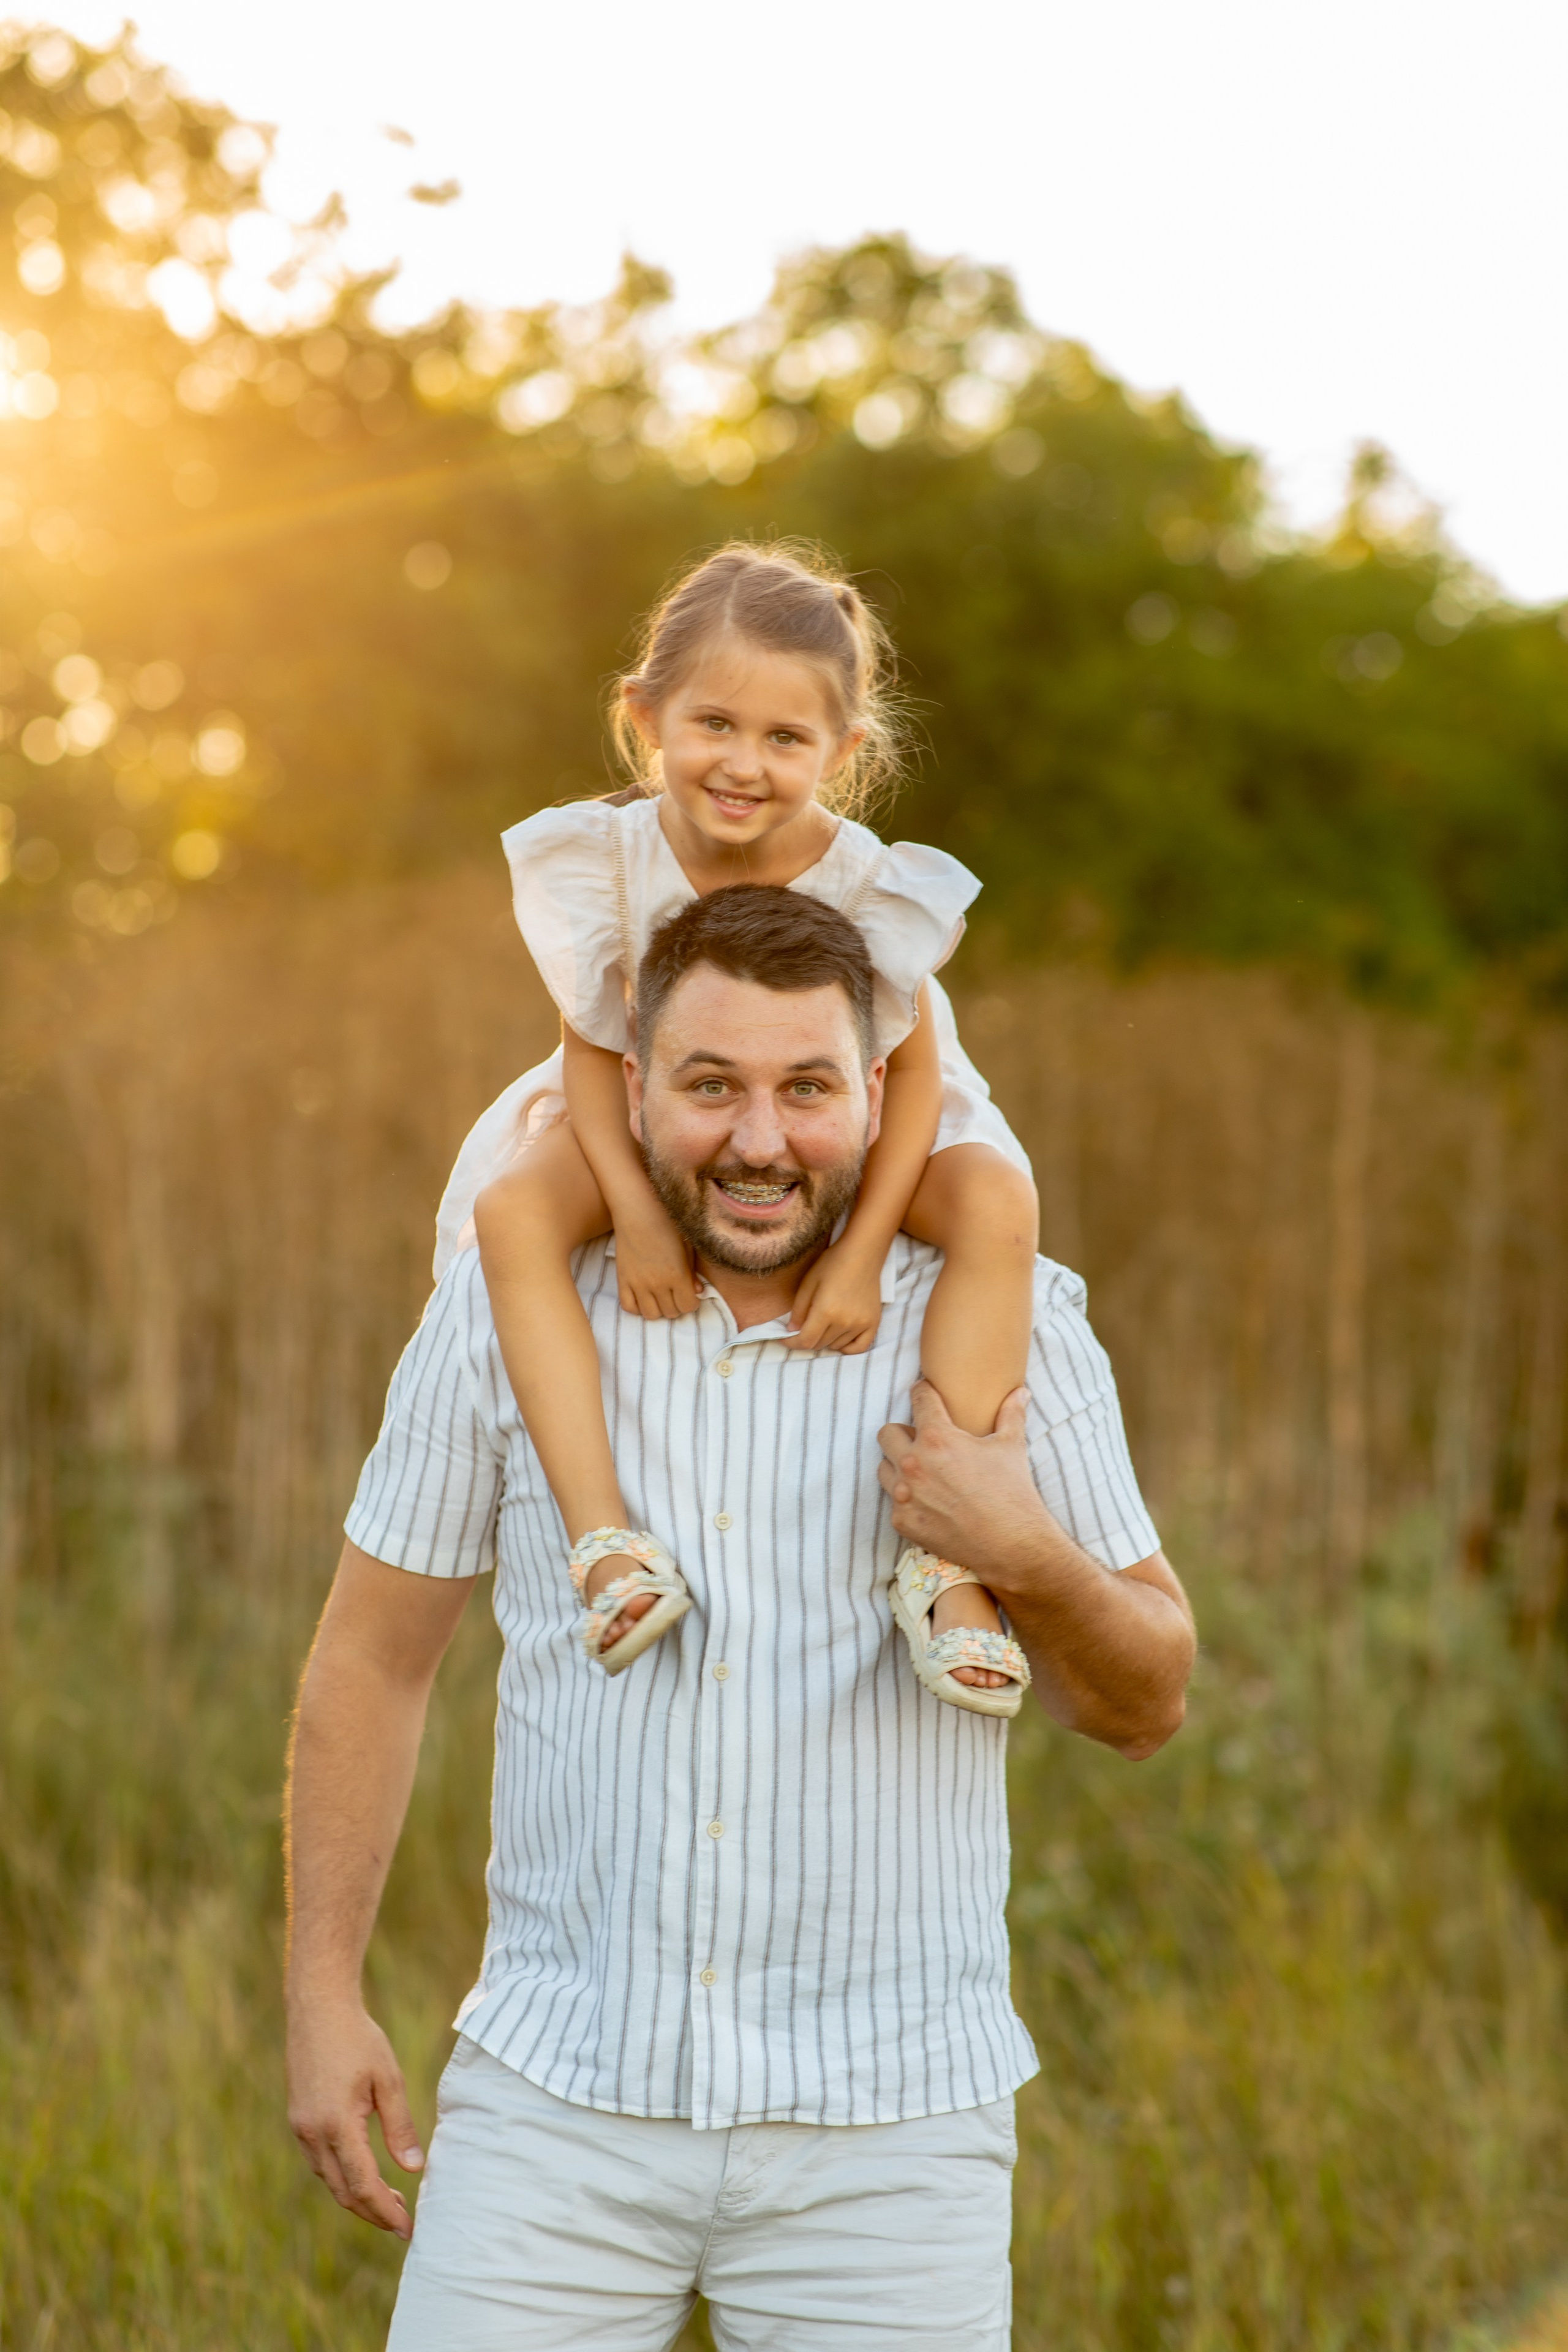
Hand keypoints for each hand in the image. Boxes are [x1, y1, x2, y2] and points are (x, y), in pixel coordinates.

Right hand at [287, 1998, 423, 2238]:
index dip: (385, 2211)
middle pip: (343, 2191)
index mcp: (337, 2125)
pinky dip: (342, 2176)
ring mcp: (301, 2129)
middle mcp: (313, 2133)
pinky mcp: (298, 2120)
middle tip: (402, 2221)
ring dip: (357, 2196)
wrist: (319, 2009)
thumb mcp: (388, 2079)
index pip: (362, 2184)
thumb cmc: (358, 2039)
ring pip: (329, 2180)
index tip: (408, 2227)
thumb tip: (414, 2169)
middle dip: (373, 2212)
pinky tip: (363, 2172)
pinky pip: (320, 2162)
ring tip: (389, 2200)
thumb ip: (400, 2126)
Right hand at [612, 1202, 698, 1318]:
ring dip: (659, 1309)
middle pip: (671, 1312)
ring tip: (662, 1297)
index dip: (692, 1303)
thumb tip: (698, 1291)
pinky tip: (644, 1297)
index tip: (692, 1295)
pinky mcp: (622, 1280)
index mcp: (677, 1275)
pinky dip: (638, 1307)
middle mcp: (657, 1283)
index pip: (688, 1306)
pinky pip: (629, 1307)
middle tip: (677, 1294)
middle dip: (677, 1306)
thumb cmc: (667, 1222)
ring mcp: (638, 1283)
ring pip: (651, 1315)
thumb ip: (692, 1271)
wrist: (638, 1209)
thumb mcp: (687, 1246)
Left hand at [784, 1240, 882, 1352]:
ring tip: (822, 1324)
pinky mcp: (873, 1322)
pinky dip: (847, 1347)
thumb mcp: (808, 1283)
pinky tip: (839, 1338)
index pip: (805, 1341)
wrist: (862, 1254)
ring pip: (836, 1345)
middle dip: (807, 1338)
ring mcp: (861, 1324)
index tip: (784, 1338)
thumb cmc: (832, 1264)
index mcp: (825, 1311)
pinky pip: (859, 1347)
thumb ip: (798, 1309)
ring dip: (825, 1340)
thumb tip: (792, 1330)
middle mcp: (844, 1322)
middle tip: (803, 1326)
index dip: (791, 1343)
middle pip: (819, 1344)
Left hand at [877, 1381, 1045, 1577]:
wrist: (1012, 1545)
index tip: (927, 1394)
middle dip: (905, 1432)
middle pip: (888, 1433)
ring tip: (924, 1472)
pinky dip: (907, 1498)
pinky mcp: (902, 1521)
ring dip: (899, 1465)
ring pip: (884, 1466)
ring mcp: (903, 1495)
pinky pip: (892, 1500)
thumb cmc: (1012, 1492)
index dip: (924, 1392)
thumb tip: (1021, 1391)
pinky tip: (929, 1501)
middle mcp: (913, 1463)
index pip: (919, 1398)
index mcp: (937, 1438)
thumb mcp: (1012, 1446)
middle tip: (925, 1441)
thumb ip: (1011, 1413)